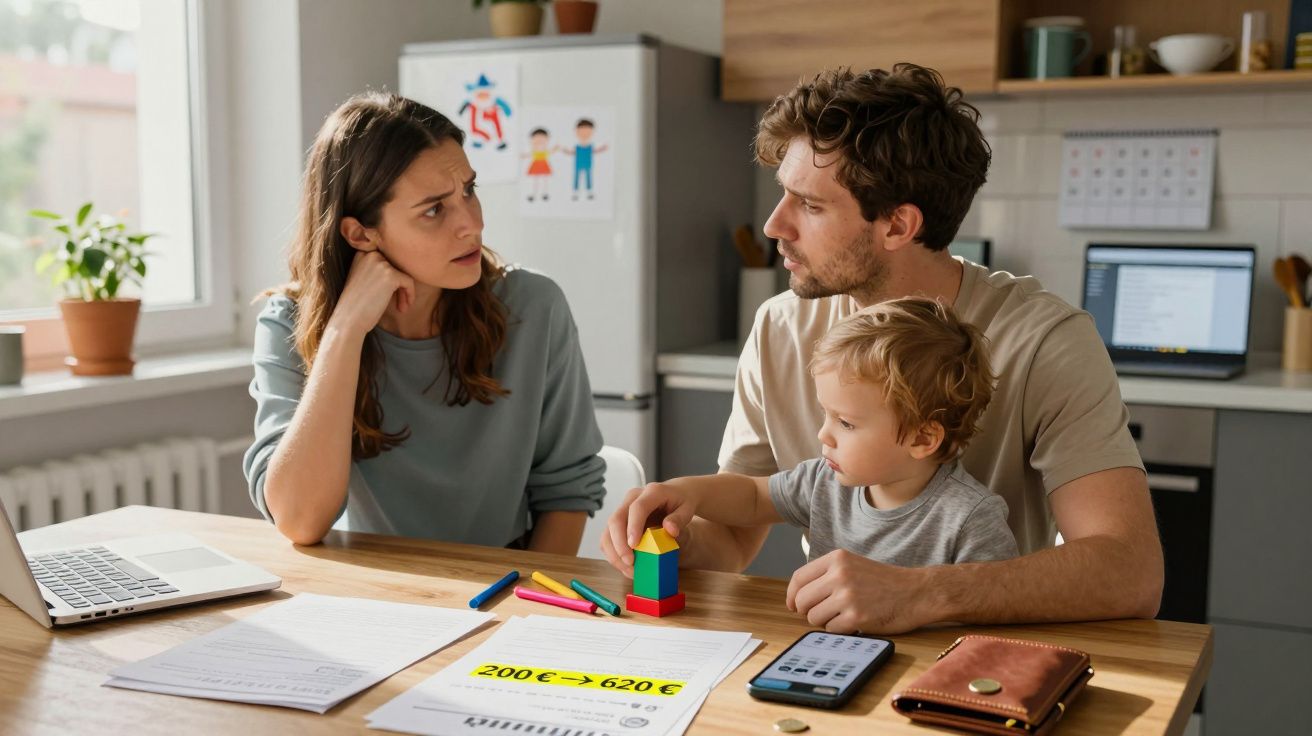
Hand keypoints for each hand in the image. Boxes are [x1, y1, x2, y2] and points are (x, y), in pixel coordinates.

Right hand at [330, 250, 415, 338]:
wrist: (348, 321)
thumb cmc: (356, 305)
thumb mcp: (363, 279)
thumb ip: (377, 270)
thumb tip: (402, 267)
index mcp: (363, 253)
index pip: (387, 260)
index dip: (392, 278)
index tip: (390, 295)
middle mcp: (370, 254)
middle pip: (397, 266)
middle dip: (399, 285)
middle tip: (398, 303)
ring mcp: (380, 263)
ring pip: (404, 274)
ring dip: (405, 292)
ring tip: (401, 307)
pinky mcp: (390, 275)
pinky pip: (409, 281)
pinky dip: (410, 295)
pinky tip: (403, 308)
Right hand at [599, 482, 699, 577]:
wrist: (675, 494)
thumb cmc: (682, 502)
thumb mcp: (687, 509)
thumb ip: (679, 519)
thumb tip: (670, 530)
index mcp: (652, 492)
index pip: (637, 508)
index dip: (633, 527)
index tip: (634, 545)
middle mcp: (632, 498)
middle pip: (616, 519)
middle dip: (619, 544)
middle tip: (630, 563)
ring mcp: (623, 508)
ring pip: (608, 530)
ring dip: (614, 552)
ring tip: (629, 570)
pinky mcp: (619, 519)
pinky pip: (608, 537)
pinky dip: (614, 553)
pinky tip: (626, 566)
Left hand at [786, 549, 935, 633]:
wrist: (917, 592)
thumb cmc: (885, 582)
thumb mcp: (854, 565)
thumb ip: (827, 575)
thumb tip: (796, 597)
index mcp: (837, 558)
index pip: (799, 578)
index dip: (792, 595)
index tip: (793, 605)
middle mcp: (839, 574)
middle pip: (802, 600)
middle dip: (808, 611)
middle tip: (823, 613)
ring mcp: (847, 596)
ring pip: (813, 617)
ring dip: (825, 622)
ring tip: (843, 615)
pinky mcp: (856, 616)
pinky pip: (831, 630)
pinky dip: (840, 630)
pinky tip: (855, 622)